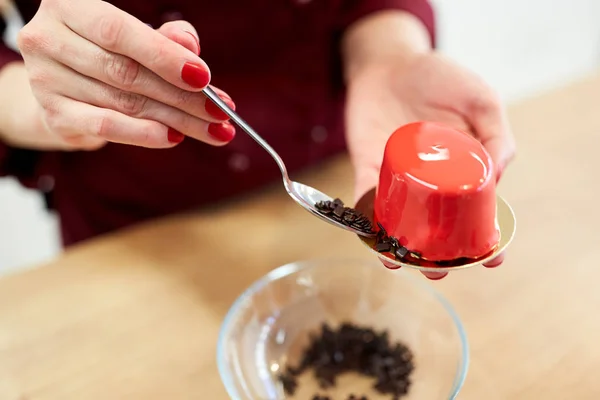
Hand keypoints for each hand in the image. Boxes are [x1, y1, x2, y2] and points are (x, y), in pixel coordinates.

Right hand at [6, 0, 234, 150]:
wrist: (66, 83)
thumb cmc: (109, 51)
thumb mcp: (137, 36)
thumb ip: (165, 38)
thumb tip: (190, 45)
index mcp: (69, 7)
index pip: (119, 33)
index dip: (165, 57)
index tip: (205, 79)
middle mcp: (48, 39)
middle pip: (127, 74)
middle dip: (183, 97)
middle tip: (221, 112)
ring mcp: (45, 79)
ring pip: (124, 103)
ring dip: (176, 120)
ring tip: (212, 130)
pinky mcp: (54, 114)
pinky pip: (106, 127)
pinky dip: (145, 134)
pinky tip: (174, 137)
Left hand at [345, 52, 514, 279]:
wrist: (389, 62)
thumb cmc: (438, 77)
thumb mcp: (479, 98)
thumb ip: (495, 132)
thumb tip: (497, 174)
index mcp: (463, 168)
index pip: (477, 210)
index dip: (486, 237)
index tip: (491, 259)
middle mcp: (431, 180)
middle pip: (438, 225)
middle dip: (441, 254)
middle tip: (441, 269)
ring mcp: (400, 178)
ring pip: (403, 222)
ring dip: (403, 248)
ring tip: (406, 265)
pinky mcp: (369, 169)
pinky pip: (368, 200)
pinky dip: (370, 222)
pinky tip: (375, 241)